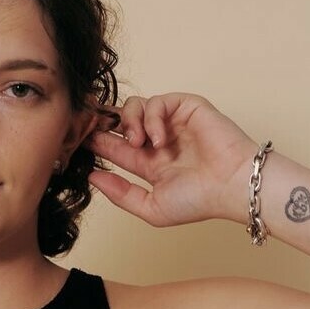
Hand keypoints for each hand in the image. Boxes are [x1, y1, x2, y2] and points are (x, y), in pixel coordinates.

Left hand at [86, 93, 256, 226]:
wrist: (230, 187)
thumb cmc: (198, 201)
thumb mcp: (150, 207)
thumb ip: (120, 194)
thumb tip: (91, 178)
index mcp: (147, 163)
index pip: (114, 146)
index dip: (96, 142)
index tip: (79, 142)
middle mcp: (156, 140)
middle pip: (119, 121)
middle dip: (102, 123)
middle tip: (92, 131)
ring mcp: (171, 123)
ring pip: (134, 106)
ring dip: (129, 122)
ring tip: (137, 142)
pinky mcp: (186, 107)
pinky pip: (157, 101)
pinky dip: (152, 118)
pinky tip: (158, 139)